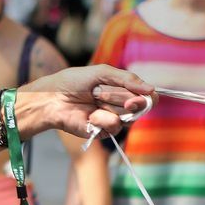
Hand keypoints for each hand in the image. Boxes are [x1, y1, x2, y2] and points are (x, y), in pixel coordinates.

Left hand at [21, 65, 154, 140]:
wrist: (52, 97)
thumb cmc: (72, 82)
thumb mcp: (101, 73)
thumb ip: (127, 79)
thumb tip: (152, 90)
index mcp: (121, 90)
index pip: (147, 96)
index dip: (149, 96)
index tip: (147, 93)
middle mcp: (119, 106)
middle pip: (140, 105)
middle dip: (123, 96)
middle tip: (101, 93)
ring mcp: (112, 118)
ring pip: (128, 116)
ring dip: (110, 104)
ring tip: (93, 99)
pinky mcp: (102, 131)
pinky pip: (114, 125)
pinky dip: (103, 117)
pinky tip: (89, 114)